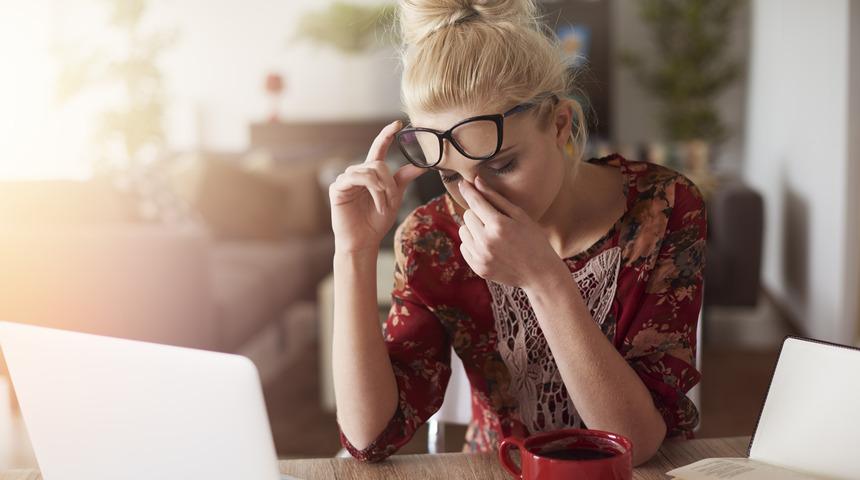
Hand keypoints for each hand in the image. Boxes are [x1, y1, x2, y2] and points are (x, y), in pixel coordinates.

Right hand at [329, 120, 425, 253]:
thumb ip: (403, 179)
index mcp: (371, 174)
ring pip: (370, 170)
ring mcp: (346, 179)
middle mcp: (357, 173)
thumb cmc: (376, 222)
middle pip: (379, 163)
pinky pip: (358, 178)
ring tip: (384, 206)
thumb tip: (421, 165)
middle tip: (392, 201)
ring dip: (382, 189)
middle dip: (390, 183)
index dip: (387, 135)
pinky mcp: (337, 188)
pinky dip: (373, 191)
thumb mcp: (394, 198)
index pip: (379, 148)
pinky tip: (376, 205)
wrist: (364, 241)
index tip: (398, 123)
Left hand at [457, 177, 565, 288]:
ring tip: (491, 234)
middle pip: (467, 215)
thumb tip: (477, 181)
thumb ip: (496, 198)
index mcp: (499, 225)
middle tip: (494, 220)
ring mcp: (481, 256)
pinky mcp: (478, 267)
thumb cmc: (534, 240)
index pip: (475, 202)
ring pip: (463, 231)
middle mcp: (486, 241)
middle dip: (478, 213)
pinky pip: (464, 247)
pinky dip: (473, 244)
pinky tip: (489, 246)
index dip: (468, 190)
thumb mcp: (520, 215)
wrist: (540, 274)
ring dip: (473, 229)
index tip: (463, 183)